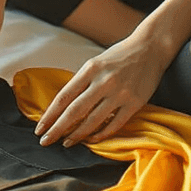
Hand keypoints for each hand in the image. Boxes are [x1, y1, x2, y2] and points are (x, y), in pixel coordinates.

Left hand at [34, 33, 169, 146]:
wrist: (150, 47)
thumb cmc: (119, 56)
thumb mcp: (96, 63)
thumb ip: (82, 82)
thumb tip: (63, 107)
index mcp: (90, 69)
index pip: (64, 97)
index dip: (50, 115)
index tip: (40, 128)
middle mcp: (103, 81)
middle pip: (74, 111)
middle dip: (57, 129)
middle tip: (46, 141)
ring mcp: (120, 93)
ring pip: (93, 121)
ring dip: (77, 135)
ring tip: (67, 142)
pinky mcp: (135, 102)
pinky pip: (115, 124)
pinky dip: (101, 134)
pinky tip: (92, 139)